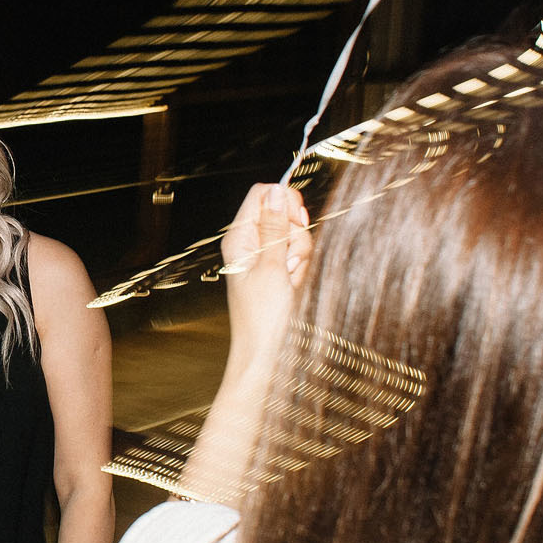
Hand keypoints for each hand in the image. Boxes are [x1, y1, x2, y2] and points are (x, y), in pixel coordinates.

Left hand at [220, 182, 310, 356]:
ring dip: (301, 256)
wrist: (266, 353)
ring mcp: (266, 257)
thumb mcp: (271, 266)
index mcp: (240, 236)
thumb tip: (276, 190)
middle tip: (289, 261)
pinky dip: (302, 269)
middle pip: (284, 213)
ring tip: (290, 280)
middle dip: (297, 235)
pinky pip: (300, 256)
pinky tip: (294, 286)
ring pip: (297, 236)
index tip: (297, 221)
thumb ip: (275, 226)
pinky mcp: (280, 270)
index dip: (284, 201)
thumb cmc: (262, 317)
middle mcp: (251, 242)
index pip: (262, 194)